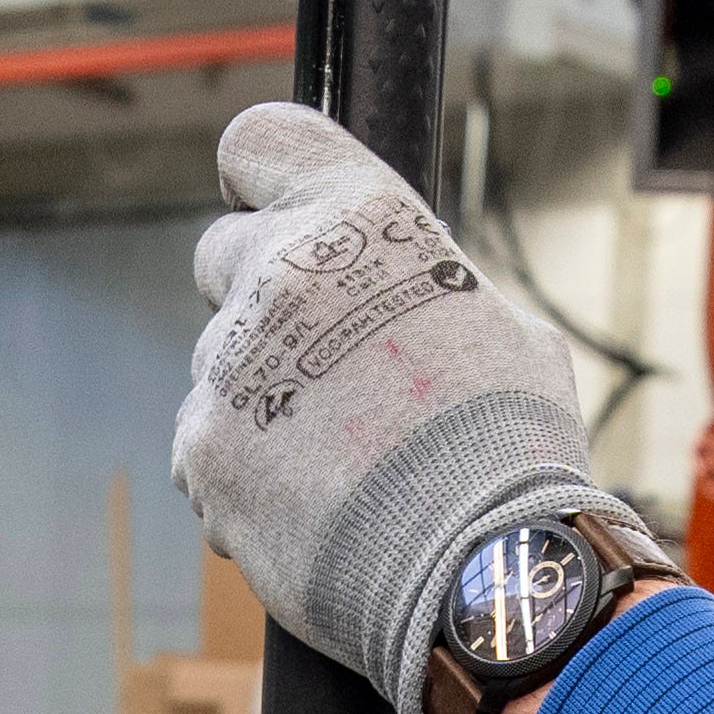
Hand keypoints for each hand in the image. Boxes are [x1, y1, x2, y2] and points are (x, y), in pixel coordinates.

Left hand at [173, 102, 608, 713]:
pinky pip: (203, 453)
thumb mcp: (502, 334)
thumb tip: (397, 299)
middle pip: (220, 256)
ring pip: (217, 369)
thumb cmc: (511, 457)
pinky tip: (311, 514)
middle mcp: (283, 274)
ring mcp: (231, 364)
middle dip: (257, 302)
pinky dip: (242, 481)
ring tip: (339, 470)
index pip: (261, 141)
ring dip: (259, 406)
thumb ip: (419, 292)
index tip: (261, 206)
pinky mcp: (203, 448)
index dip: (255, 176)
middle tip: (322, 370)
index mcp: (361, 222)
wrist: (479, 571)